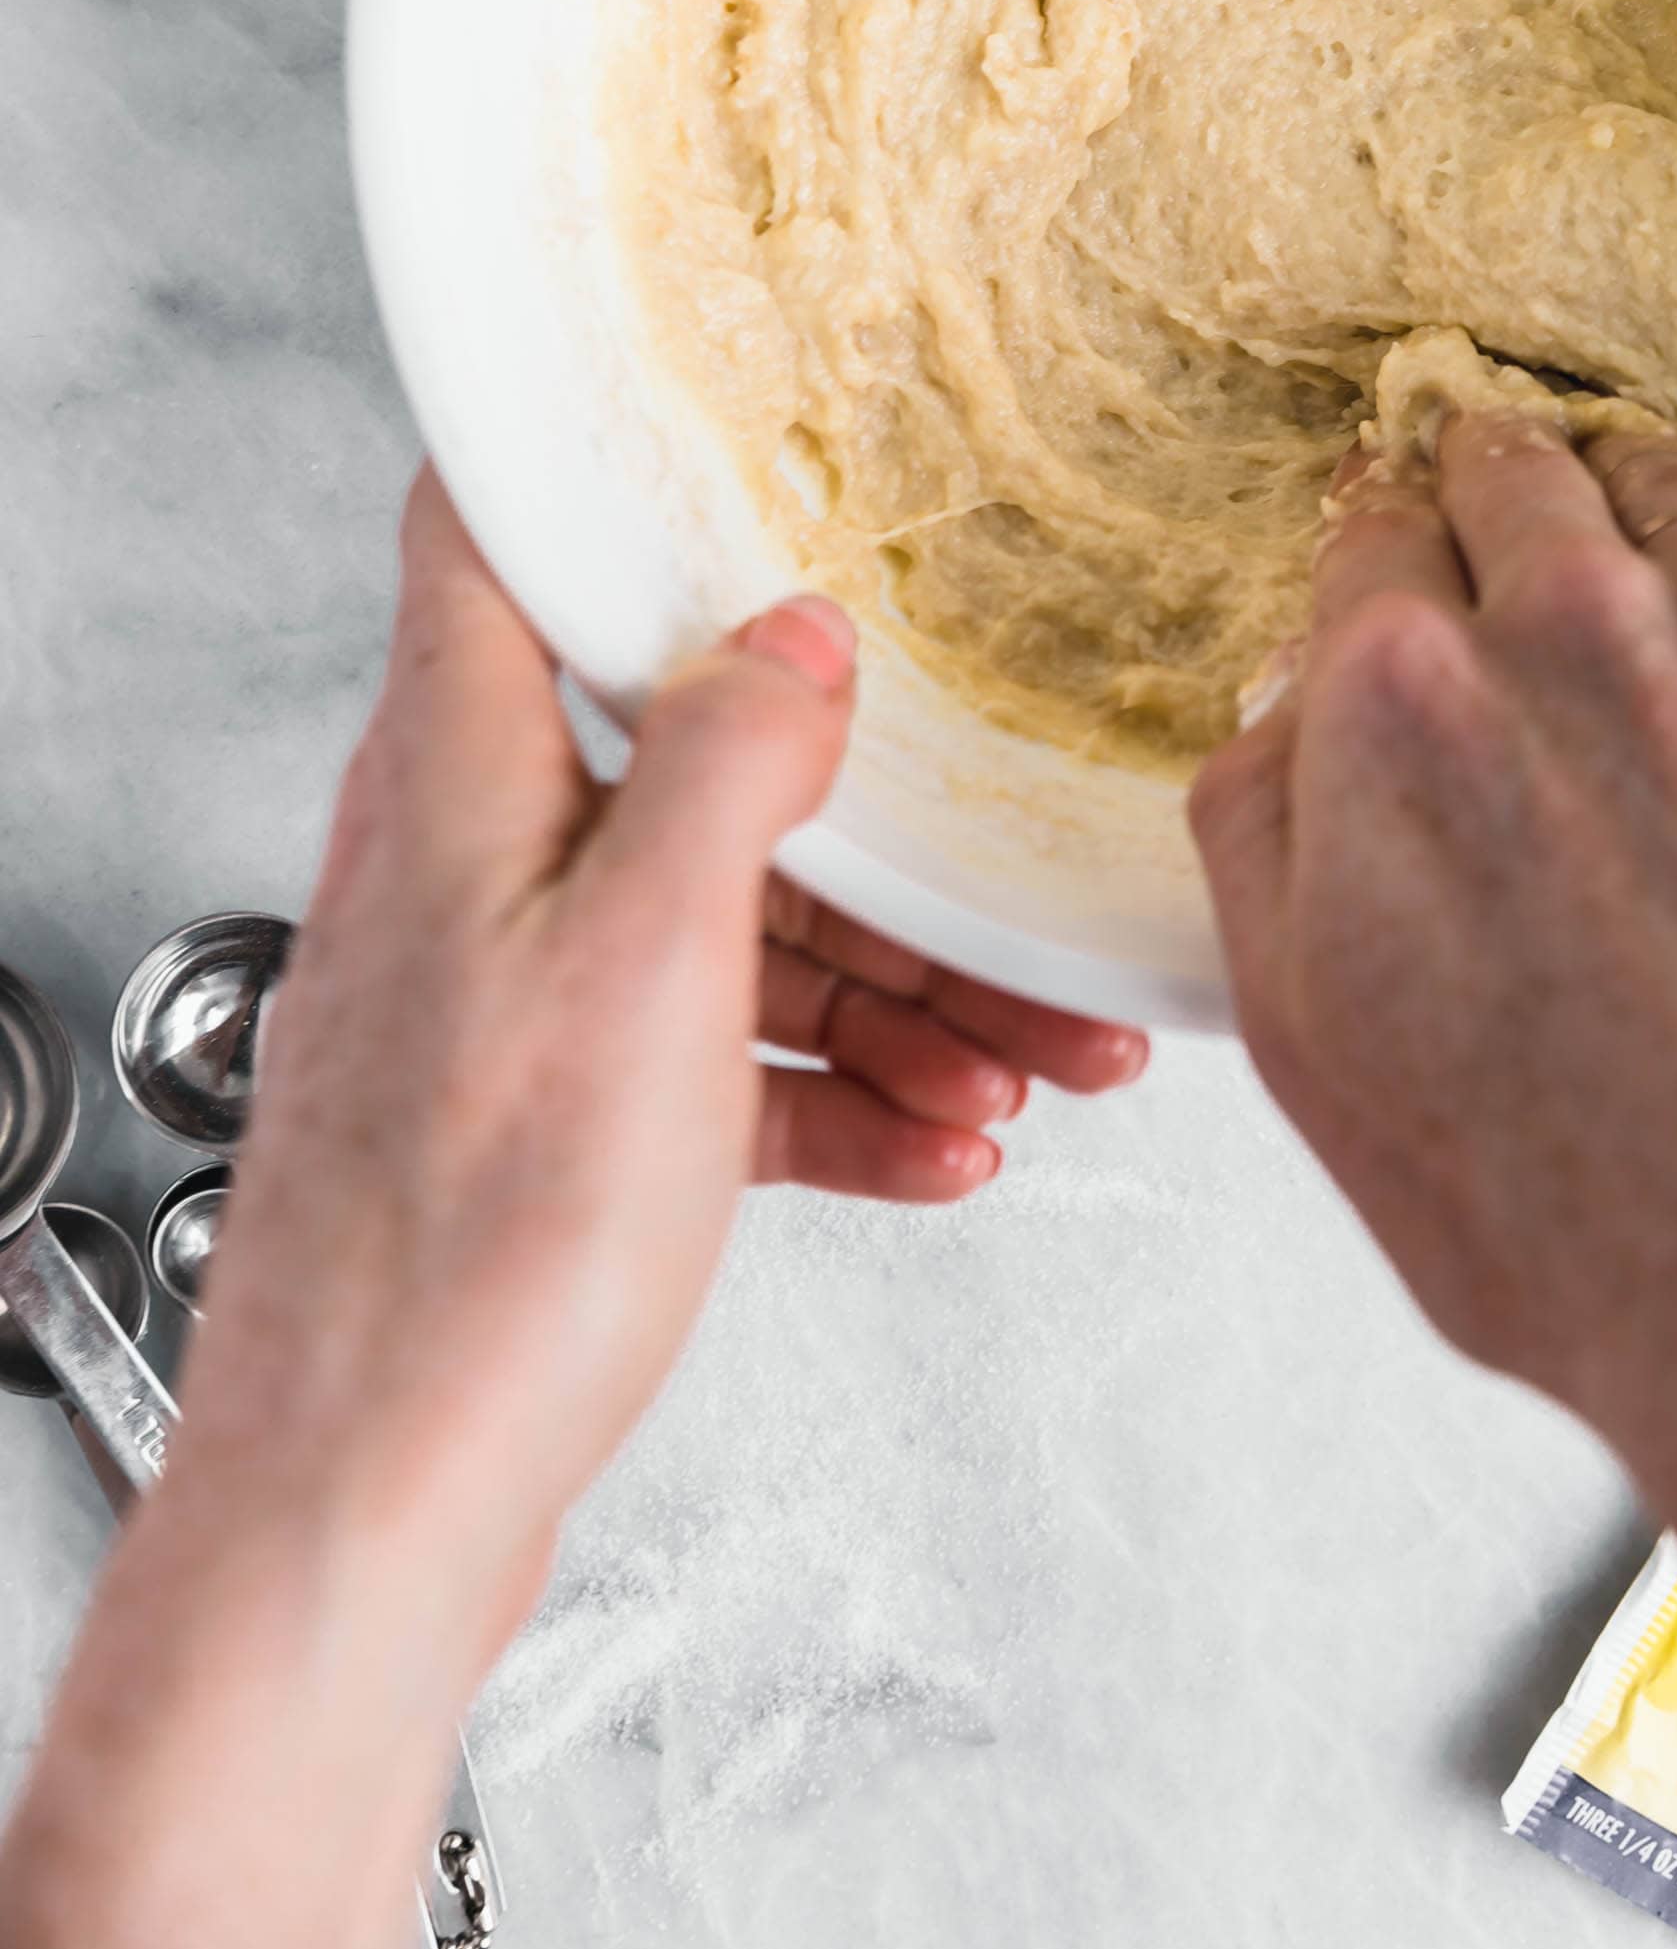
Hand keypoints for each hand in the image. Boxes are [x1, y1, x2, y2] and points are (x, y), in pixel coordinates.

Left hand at [178, 469, 1145, 1653]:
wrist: (368, 1510)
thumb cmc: (468, 1253)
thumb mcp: (650, 957)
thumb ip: (730, 764)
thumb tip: (789, 641)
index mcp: (466, 779)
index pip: (488, 541)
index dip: (588, 467)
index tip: (722, 438)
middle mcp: (475, 866)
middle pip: (691, 772)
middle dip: (872, 828)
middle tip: (1006, 875)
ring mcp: (510, 998)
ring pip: (732, 932)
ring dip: (898, 989)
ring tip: (1036, 1055)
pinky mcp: (546, 1123)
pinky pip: (719, 1065)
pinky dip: (837, 1092)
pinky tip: (940, 1145)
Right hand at [1188, 416, 1676, 1513]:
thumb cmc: (1585, 1210)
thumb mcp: (1316, 1046)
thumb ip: (1262, 834)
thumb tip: (1283, 717)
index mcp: (1402, 700)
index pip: (1375, 532)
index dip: (1387, 560)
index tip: (1412, 576)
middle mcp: (1576, 619)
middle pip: (1516, 470)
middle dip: (1500, 506)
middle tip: (1519, 553)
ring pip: (1673, 478)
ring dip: (1640, 511)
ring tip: (1651, 581)